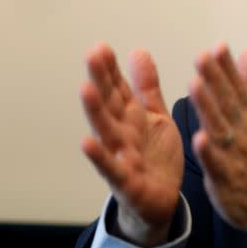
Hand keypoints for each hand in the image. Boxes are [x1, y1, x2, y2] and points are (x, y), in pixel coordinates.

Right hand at [79, 43, 182, 247]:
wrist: (161, 201)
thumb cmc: (155, 157)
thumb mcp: (155, 116)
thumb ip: (146, 87)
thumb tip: (137, 51)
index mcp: (131, 118)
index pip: (118, 89)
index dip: (110, 69)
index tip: (101, 47)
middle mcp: (122, 134)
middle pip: (109, 104)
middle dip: (101, 80)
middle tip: (92, 55)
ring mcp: (121, 157)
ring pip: (106, 130)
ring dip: (95, 110)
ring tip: (85, 88)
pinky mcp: (126, 182)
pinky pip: (111, 168)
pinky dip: (98, 156)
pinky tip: (86, 142)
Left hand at [189, 44, 246, 247]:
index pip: (237, 86)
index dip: (226, 66)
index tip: (217, 45)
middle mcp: (241, 131)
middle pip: (227, 102)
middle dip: (215, 79)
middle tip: (202, 56)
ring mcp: (234, 154)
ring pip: (219, 128)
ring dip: (208, 107)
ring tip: (195, 85)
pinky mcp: (225, 178)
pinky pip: (216, 164)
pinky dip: (208, 152)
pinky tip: (198, 138)